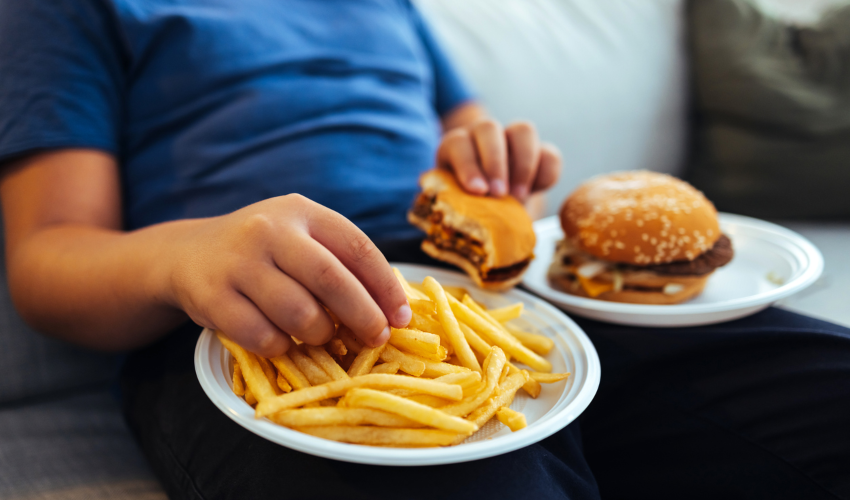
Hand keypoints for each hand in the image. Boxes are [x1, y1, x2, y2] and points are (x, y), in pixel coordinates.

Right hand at [165, 195, 411, 356]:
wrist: (188, 254)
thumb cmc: (263, 253)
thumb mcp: (301, 239)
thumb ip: (341, 264)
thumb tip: (392, 312)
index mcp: (302, 211)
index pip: (358, 248)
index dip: (386, 287)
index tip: (402, 317)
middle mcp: (269, 230)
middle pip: (332, 280)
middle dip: (363, 316)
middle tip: (377, 338)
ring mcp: (238, 262)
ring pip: (299, 313)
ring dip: (320, 335)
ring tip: (322, 337)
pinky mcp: (212, 296)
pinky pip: (263, 336)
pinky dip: (282, 347)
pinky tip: (284, 341)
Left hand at [437, 119, 561, 201]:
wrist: (492, 214)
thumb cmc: (466, 209)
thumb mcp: (458, 206)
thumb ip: (458, 204)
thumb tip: (465, 213)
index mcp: (455, 147)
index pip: (457, 143)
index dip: (467, 165)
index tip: (477, 191)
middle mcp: (482, 136)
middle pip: (489, 129)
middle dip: (495, 162)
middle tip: (499, 194)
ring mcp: (512, 140)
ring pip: (523, 131)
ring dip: (523, 163)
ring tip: (519, 195)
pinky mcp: (539, 153)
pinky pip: (549, 154)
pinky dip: (546, 173)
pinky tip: (537, 191)